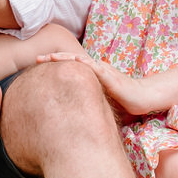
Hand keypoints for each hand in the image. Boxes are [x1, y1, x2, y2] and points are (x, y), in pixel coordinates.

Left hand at [34, 51, 177, 117]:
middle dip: (52, 59)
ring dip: (63, 58)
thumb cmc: (124, 103)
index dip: (54, 67)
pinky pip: (93, 67)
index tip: (38, 69)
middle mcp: (95, 70)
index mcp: (91, 77)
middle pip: (69, 62)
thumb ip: (88, 106)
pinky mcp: (109, 75)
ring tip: (47, 57)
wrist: (143, 99)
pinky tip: (70, 61)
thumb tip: (71, 121)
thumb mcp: (100, 104)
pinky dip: (81, 63)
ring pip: (78, 61)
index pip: (69, 70)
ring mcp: (102, 71)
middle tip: (34, 59)